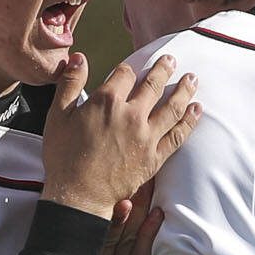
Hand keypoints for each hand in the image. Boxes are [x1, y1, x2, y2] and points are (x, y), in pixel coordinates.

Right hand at [41, 54, 200, 217]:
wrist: (78, 196)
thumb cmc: (63, 157)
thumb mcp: (57, 115)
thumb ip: (70, 83)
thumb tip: (78, 58)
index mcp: (107, 101)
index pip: (125, 74)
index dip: (127, 70)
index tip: (128, 71)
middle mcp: (131, 115)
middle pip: (153, 85)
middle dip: (164, 69)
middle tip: (172, 60)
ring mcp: (146, 137)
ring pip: (172, 107)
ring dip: (184, 91)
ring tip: (193, 79)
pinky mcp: (154, 158)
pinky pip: (177, 136)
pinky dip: (189, 121)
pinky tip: (197, 110)